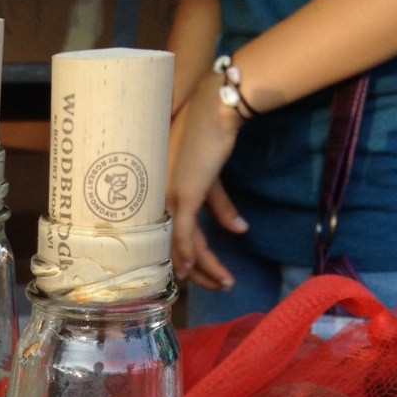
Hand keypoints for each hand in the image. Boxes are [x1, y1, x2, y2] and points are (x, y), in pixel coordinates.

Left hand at [166, 71, 249, 288]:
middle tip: (217, 287)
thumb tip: (240, 230)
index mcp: (158, 198)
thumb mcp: (212, 178)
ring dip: (205, 268)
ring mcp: (167, 198)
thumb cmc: (209, 136)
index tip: (196, 277)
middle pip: (174, 247)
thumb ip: (221, 206)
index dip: (183, 260)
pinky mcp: (183, 194)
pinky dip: (192, 254)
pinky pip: (186, 233)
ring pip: (182, 246)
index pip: (167, 238)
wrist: (214, 109)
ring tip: (225, 283)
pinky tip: (197, 271)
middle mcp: (157, 201)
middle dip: (198, 272)